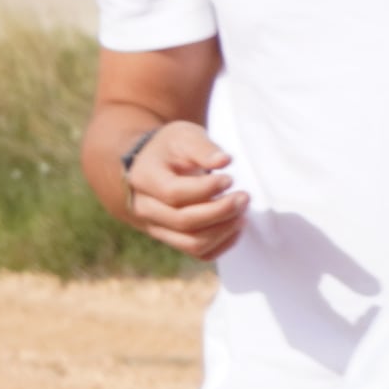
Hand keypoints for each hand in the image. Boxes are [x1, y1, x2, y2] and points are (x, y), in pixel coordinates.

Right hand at [119, 121, 246, 258]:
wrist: (155, 166)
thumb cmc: (172, 149)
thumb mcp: (184, 135)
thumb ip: (202, 147)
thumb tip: (224, 160)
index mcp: (143, 179)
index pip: (173, 193)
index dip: (206, 189)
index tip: (230, 178)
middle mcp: (144, 208)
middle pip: (184, 221)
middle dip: (220, 211)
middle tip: (244, 197)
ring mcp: (157, 228)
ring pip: (192, 243)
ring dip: (224, 229)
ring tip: (243, 211)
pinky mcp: (174, 241)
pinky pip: (201, 253)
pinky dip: (224, 243)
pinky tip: (237, 224)